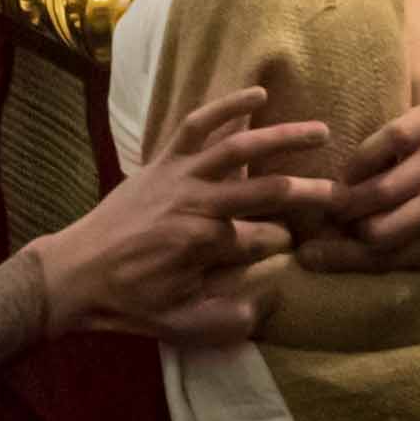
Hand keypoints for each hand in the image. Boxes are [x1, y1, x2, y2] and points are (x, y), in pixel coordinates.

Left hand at [37, 85, 331, 349]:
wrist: (76, 272)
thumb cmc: (128, 301)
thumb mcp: (179, 326)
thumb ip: (228, 321)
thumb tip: (271, 300)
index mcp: (204, 244)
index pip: (264, 239)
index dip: (286, 243)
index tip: (300, 246)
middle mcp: (198, 202)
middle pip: (266, 190)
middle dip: (309, 192)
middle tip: (343, 192)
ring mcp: (181, 175)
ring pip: (239, 149)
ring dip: (283, 137)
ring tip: (319, 130)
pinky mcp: (163, 159)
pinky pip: (197, 124)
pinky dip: (226, 105)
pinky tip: (257, 94)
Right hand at [290, 99, 419, 275]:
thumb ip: (389, 245)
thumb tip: (322, 261)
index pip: (390, 260)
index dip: (344, 259)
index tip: (307, 256)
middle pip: (381, 232)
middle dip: (344, 231)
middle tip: (324, 223)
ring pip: (379, 194)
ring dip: (345, 199)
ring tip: (331, 200)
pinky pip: (374, 154)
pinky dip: (353, 167)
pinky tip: (349, 174)